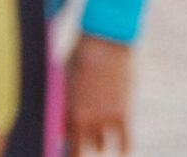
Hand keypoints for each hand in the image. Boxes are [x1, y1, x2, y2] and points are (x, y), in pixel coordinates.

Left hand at [64, 33, 131, 156]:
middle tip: (83, 144)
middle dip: (81, 147)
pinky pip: (125, 139)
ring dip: (99, 143)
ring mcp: (104, 118)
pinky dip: (124, 147)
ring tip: (100, 141)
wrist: (106, 40)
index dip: (64, 149)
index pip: (63, 145)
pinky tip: (123, 152)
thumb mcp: (63, 84)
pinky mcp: (123, 111)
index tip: (66, 148)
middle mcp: (83, 122)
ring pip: (100, 146)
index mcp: (65, 115)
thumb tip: (61, 127)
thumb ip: (62, 108)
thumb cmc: (80, 58)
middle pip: (80, 150)